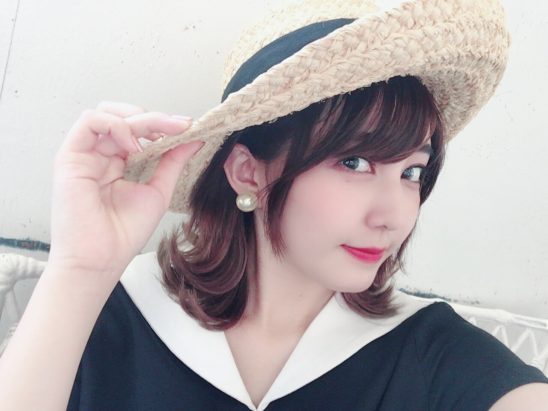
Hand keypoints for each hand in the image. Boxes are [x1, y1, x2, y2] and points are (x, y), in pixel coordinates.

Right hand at [48, 102, 202, 284]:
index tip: (188, 127)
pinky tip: (134, 146)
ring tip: (159, 136)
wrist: (101, 259)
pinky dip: (117, 126)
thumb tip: (194, 138)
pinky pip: (90, 122)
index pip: (139, 130)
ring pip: (108, 114)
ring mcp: (85, 154)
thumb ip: (173, 162)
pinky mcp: (70, 156)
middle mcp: (101, 155)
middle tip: (180, 126)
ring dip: (138, 119)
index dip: (163, 125)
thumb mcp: (158, 190)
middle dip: (155, 118)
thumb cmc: (124, 233)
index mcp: (120, 163)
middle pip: (125, 118)